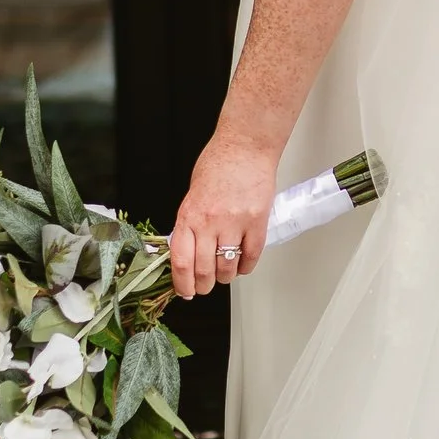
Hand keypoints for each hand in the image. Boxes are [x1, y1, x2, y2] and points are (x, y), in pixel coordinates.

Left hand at [170, 129, 280, 298]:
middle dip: (203, 285)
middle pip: (204, 270)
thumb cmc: (218, 165)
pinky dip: (245, 266)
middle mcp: (210, 222)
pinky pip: (251, 256)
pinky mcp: (257, 222)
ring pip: (227, 267)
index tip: (184, 291)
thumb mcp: (192, 196)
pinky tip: (241, 264)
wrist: (245, 147)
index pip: (181, 261)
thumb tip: (186, 251)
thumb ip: (189, 224)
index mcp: (189, 215)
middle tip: (204, 287)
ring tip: (224, 274)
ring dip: (225, 277)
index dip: (182, 283)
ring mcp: (235, 223)